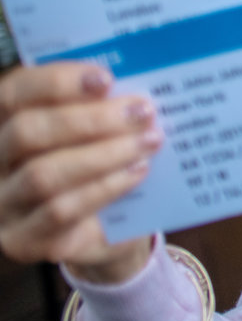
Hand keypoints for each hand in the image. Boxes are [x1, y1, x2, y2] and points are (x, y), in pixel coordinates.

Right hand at [0, 62, 159, 282]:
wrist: (106, 225)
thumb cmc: (99, 159)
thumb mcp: (98, 127)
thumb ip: (102, 103)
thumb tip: (131, 87)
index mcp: (4, 124)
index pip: (12, 94)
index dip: (55, 82)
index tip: (105, 80)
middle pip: (26, 133)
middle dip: (90, 119)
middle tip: (140, 112)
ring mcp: (3, 204)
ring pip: (44, 175)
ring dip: (105, 154)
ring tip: (148, 141)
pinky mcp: (23, 240)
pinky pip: (61, 211)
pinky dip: (105, 187)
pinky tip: (137, 171)